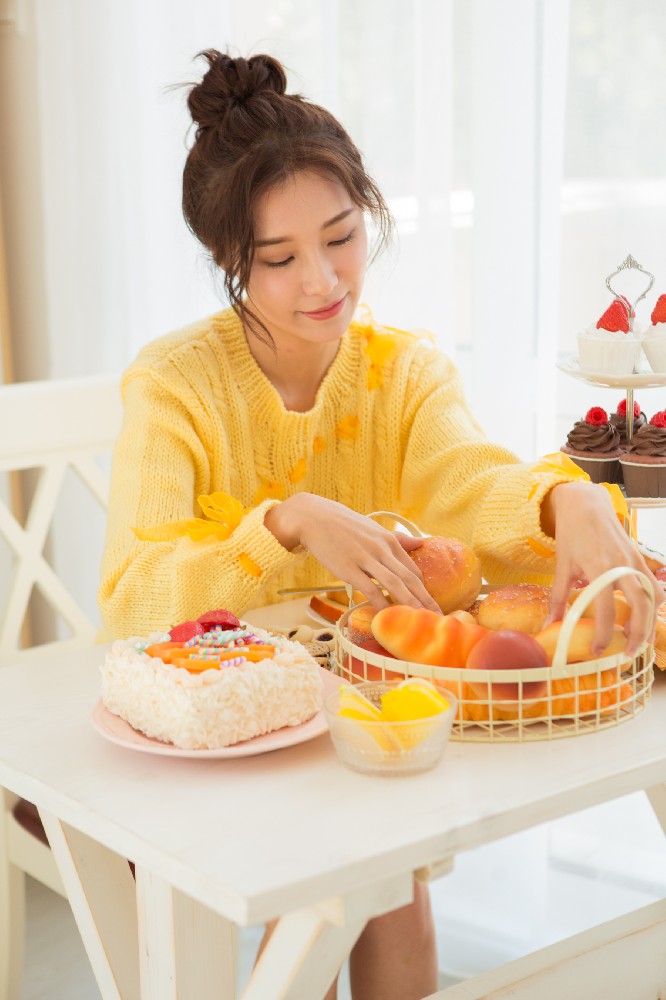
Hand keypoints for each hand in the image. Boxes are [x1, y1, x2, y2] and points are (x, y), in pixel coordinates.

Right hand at [265, 493, 440, 612]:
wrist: (314, 518)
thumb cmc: (344, 525)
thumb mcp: (374, 528)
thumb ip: (399, 539)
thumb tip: (423, 542)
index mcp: (390, 540)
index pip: (413, 570)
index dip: (425, 590)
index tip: (434, 607)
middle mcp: (382, 549)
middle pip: (409, 579)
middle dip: (425, 600)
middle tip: (438, 619)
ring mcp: (366, 559)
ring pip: (394, 584)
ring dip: (409, 604)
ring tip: (420, 620)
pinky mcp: (349, 568)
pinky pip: (370, 589)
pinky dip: (381, 603)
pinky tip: (388, 615)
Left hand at [544, 481, 661, 655]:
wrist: (586, 504)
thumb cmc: (572, 534)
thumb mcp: (562, 565)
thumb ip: (558, 597)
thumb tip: (551, 624)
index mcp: (600, 568)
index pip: (606, 609)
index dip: (603, 633)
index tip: (597, 650)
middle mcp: (622, 565)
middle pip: (641, 606)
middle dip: (639, 633)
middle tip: (629, 653)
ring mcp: (635, 561)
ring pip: (654, 597)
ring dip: (651, 621)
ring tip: (640, 640)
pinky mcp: (640, 558)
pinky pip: (654, 585)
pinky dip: (654, 603)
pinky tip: (644, 616)